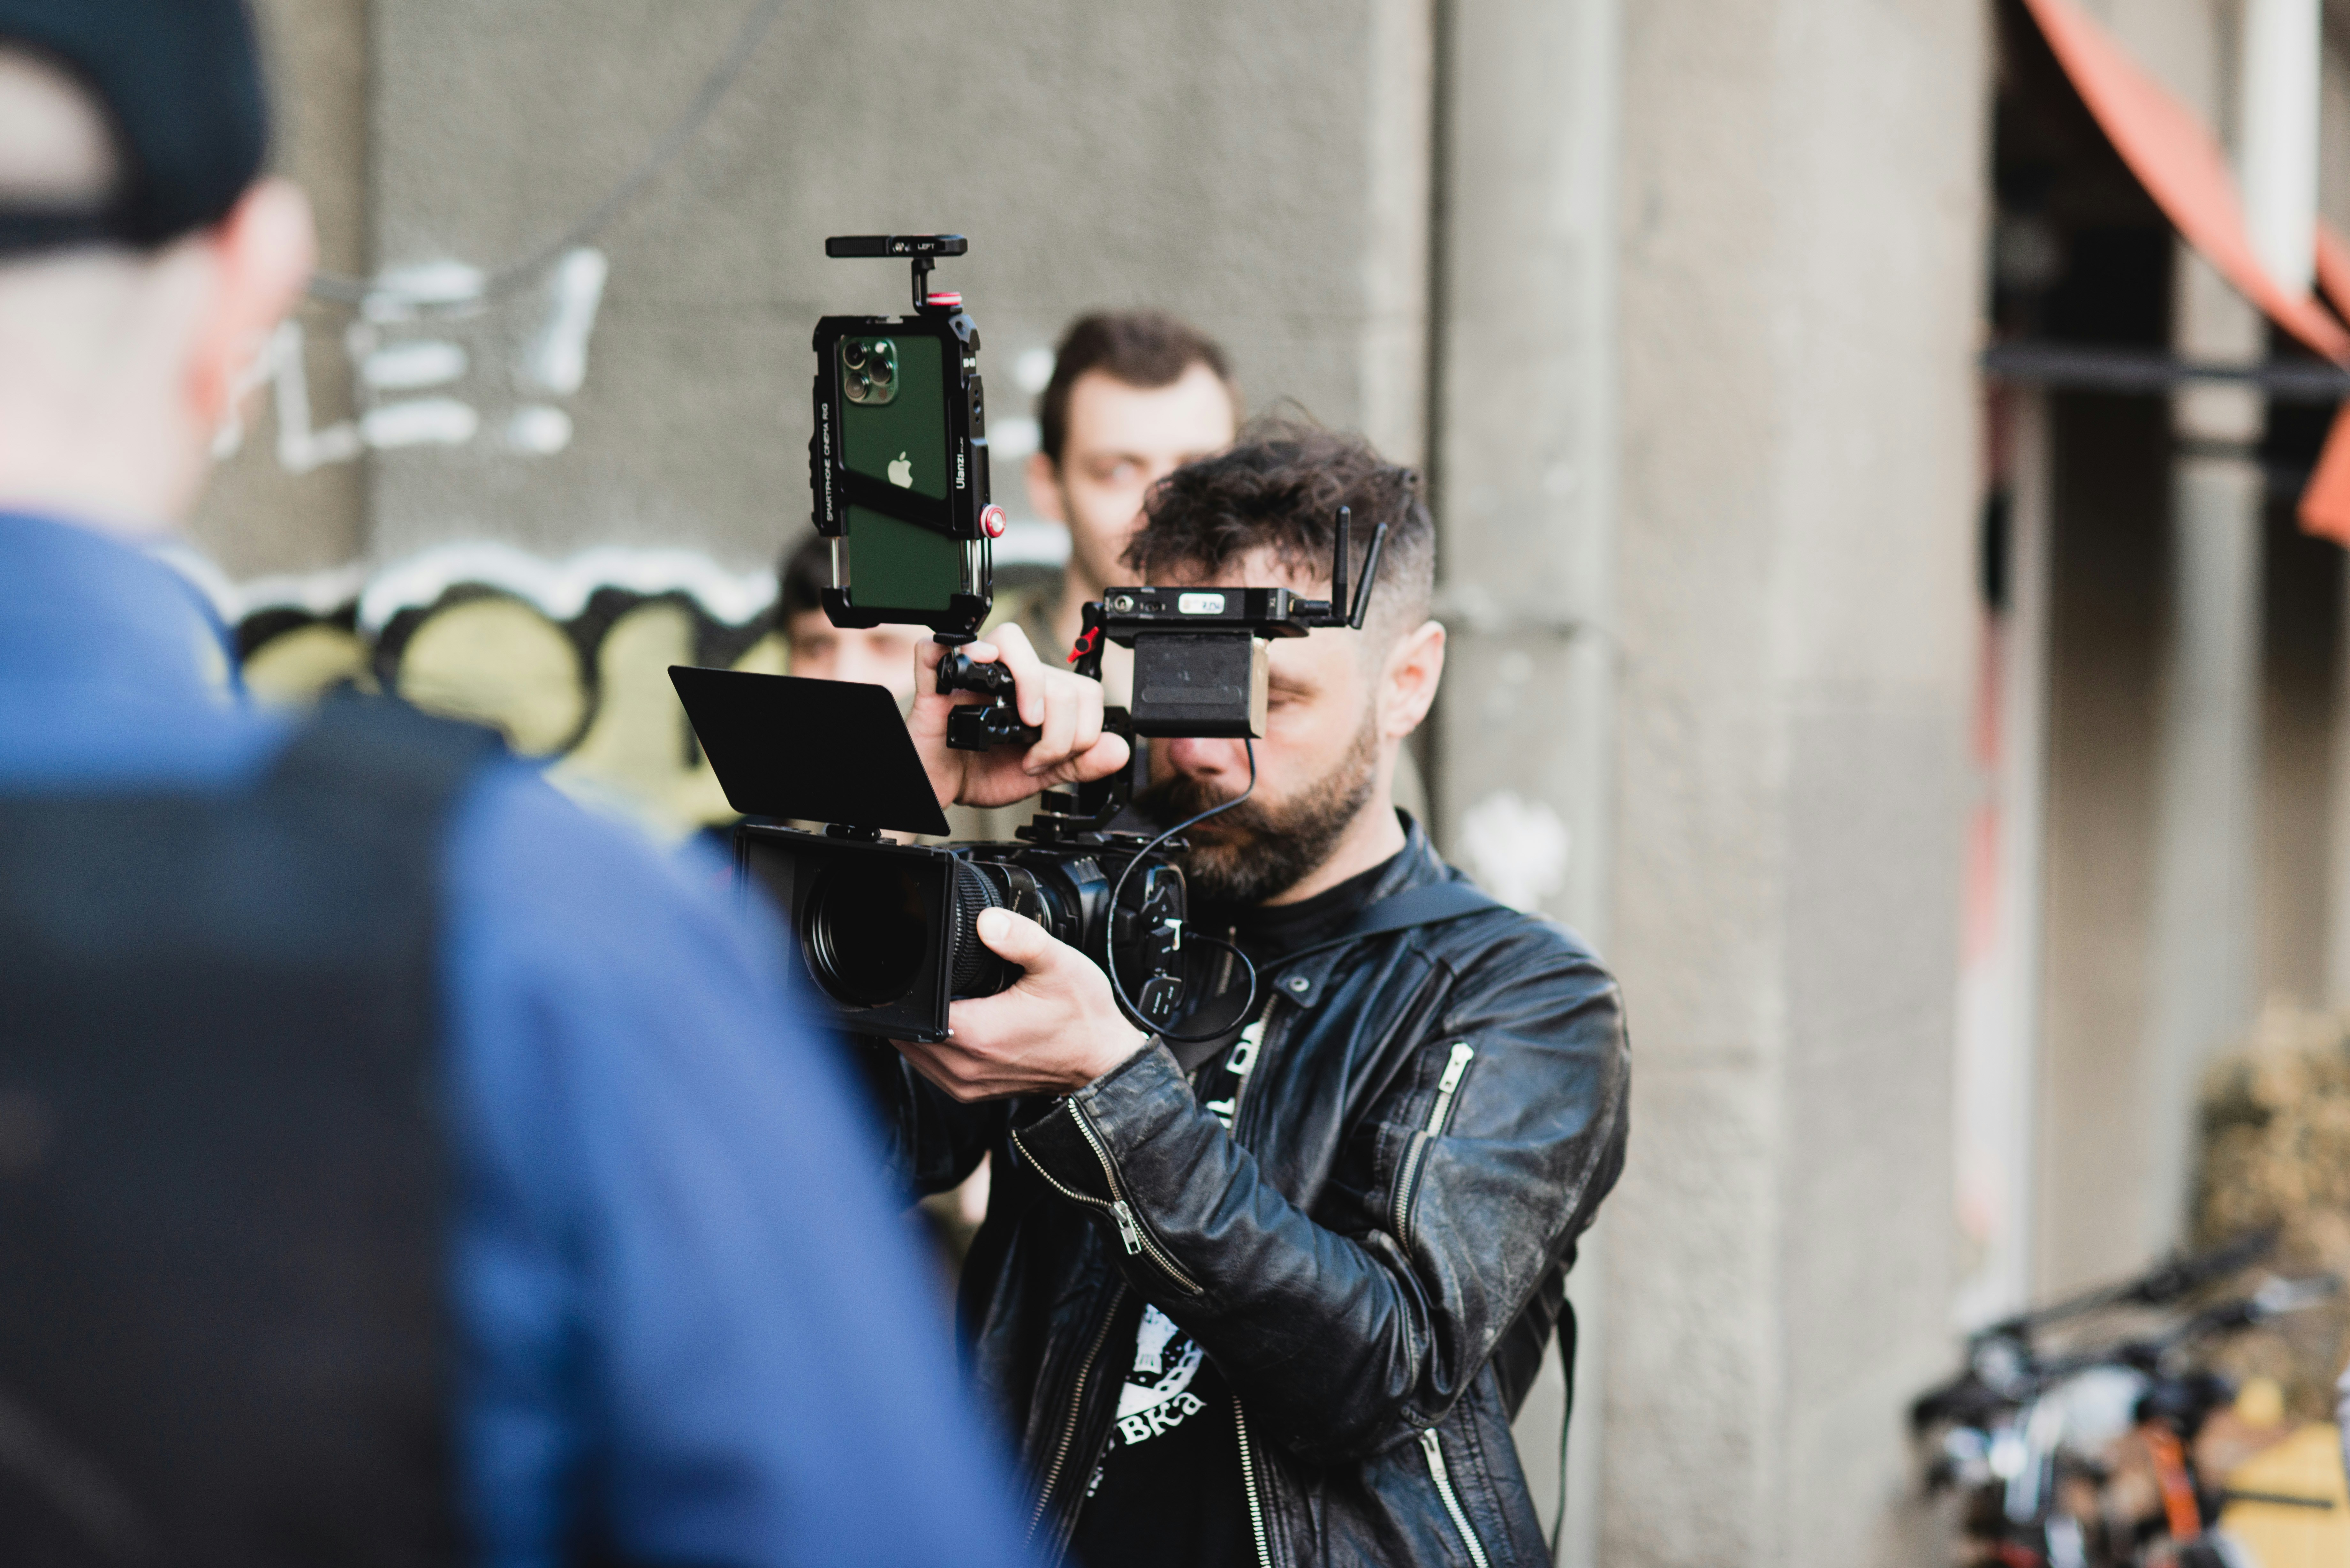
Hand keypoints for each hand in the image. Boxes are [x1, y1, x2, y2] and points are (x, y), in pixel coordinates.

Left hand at [893, 908, 1149, 1100]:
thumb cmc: (1083, 1019)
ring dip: (919, 1025)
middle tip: (929, 978)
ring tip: (939, 998)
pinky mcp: (971, 1092)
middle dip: (912, 1002)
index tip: (915, 967)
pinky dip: (931, 1044)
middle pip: (907, 1030)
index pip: (913, 1009)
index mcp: (977, 1034)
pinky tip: (950, 1023)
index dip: (906, 984)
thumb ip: (1021, 938)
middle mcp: (964, 1066)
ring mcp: (965, 1084)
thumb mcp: (1058, 965)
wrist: (1103, 1061)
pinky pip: (930, 1067)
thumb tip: (987, 921)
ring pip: (914, 1051)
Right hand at [909, 624, 1131, 808]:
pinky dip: (956, 651)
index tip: (1050, 760)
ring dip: (1029, 682)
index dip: (1080, 730)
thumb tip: (1119, 748)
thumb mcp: (1040, 774)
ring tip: (1024, 720)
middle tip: (1031, 759)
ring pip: (1012, 641)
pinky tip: (974, 666)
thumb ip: (1080, 763)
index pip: (1083, 690)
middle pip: (1056, 676)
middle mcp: (1010, 679)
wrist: (939, 787)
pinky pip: (940, 647)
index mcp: (1037, 695)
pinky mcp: (935, 681)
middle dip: (1058, 730)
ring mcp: (973, 675)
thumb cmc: (980, 772)